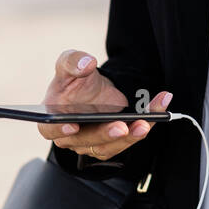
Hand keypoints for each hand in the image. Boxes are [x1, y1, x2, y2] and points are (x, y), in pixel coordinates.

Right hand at [36, 48, 171, 160]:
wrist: (93, 88)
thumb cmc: (74, 80)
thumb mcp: (69, 63)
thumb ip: (73, 61)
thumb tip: (86, 64)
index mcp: (52, 119)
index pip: (50, 129)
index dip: (59, 129)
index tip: (73, 125)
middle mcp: (70, 137)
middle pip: (87, 141)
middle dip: (106, 134)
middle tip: (122, 126)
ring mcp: (91, 144)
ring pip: (110, 146)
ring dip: (130, 136)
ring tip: (145, 121)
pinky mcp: (112, 144)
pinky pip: (128, 139)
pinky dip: (145, 125)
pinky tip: (158, 108)